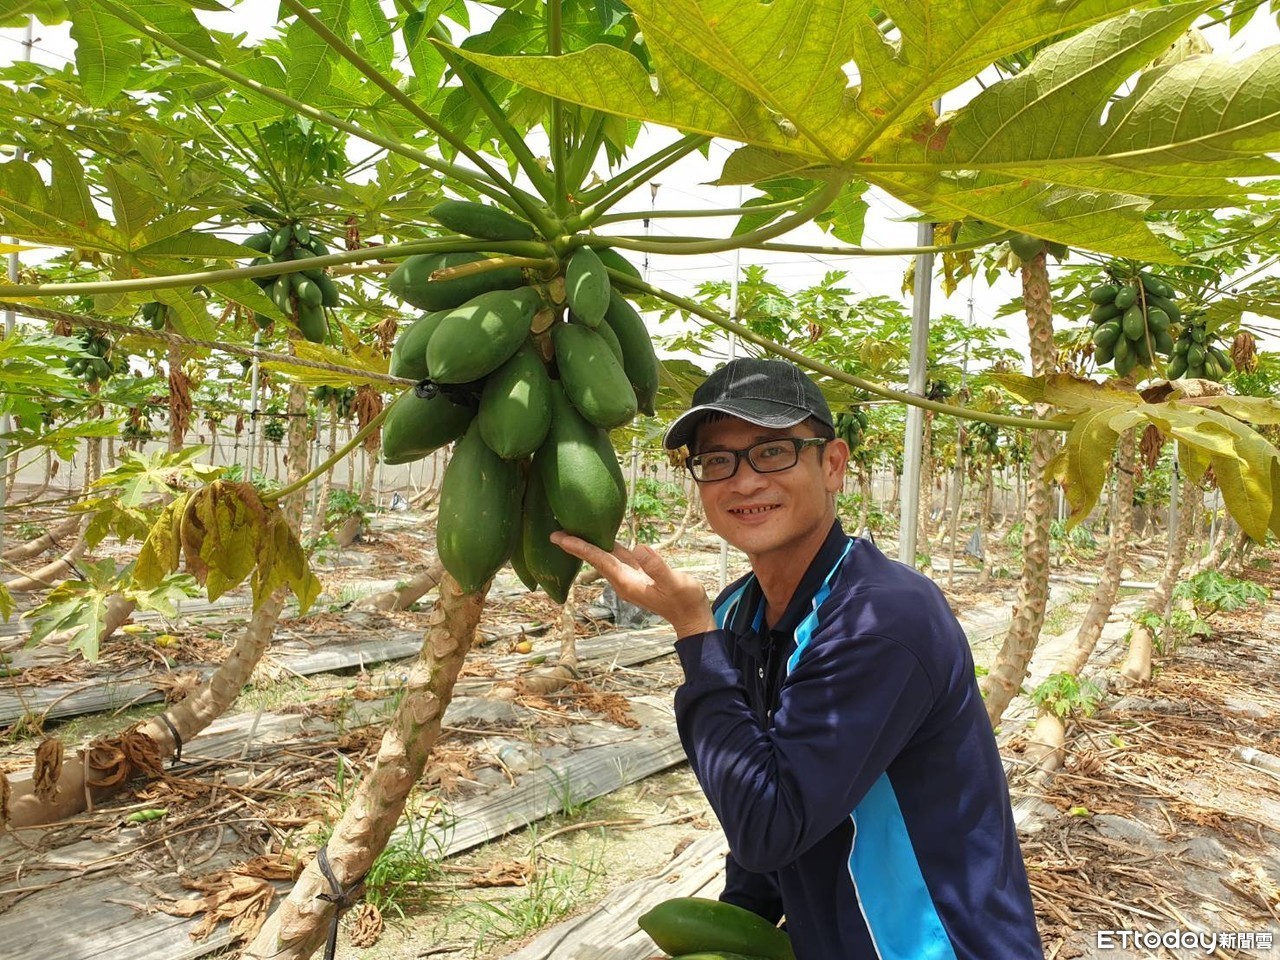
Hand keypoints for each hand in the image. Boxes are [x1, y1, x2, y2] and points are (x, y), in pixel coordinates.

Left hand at [549, 532, 715, 638]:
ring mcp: (629, 577)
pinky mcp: (637, 574)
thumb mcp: (675, 583)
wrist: (691, 616)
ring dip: (588, 545)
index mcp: (627, 582)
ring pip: (604, 557)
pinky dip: (605, 546)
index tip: (559, 537)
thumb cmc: (685, 600)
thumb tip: (640, 548)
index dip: (579, 547)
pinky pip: (616, 556)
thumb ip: (658, 568)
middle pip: (595, 559)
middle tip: (555, 531)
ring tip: (572, 531)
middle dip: (576, 545)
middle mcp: (623, 580)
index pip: (598, 560)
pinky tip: (601, 536)